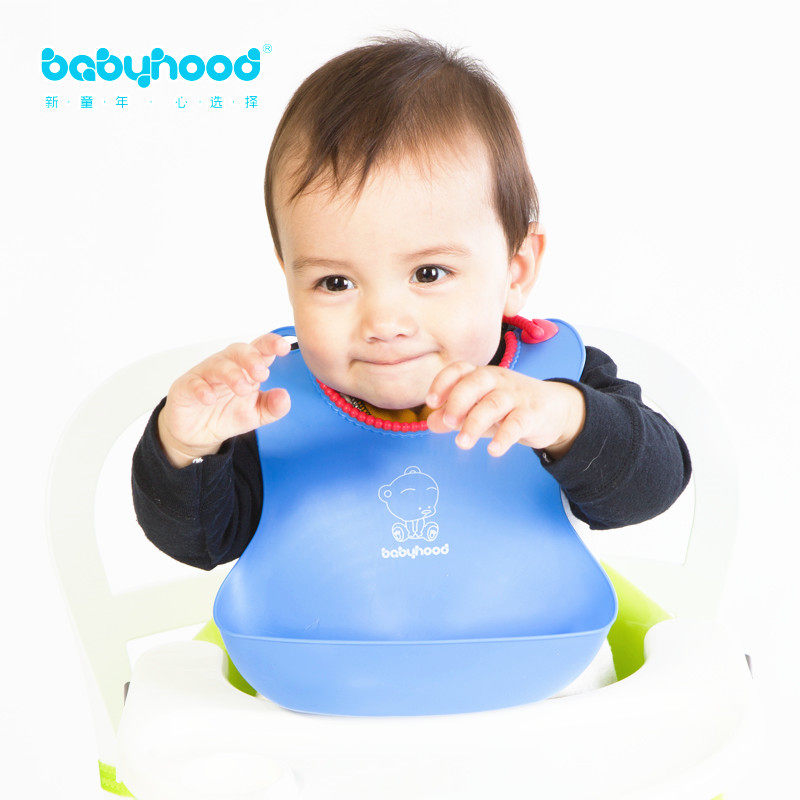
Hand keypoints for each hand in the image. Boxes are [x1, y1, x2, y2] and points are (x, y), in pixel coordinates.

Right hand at [158, 333, 291, 467]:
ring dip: (232, 375)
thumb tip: (284, 397)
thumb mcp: (256, 414)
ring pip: (218, 365)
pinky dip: (202, 389)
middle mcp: (226, 366)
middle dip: (251, 358)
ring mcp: (205, 375)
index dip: (271, 344)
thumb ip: (273, 407)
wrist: (197, 433)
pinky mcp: (186, 387)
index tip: (284, 347)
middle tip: (262, 374)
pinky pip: (194, 383)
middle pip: (238, 351)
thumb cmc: (227, 413)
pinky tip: (210, 398)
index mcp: (246, 368)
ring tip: (242, 389)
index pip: (260, 349)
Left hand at [424, 362, 584, 458]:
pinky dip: (503, 437)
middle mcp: (498, 381)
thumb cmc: (509, 408)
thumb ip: (455, 415)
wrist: (555, 409)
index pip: (460, 369)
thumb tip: (431, 422)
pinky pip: (516, 424)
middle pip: (475, 382)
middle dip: (457, 401)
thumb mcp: (479, 410)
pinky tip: (493, 451)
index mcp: (482, 376)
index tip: (431, 401)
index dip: (443, 382)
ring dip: (474, 423)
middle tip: (448, 422)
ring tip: (462, 443)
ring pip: (493, 404)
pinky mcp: (532, 414)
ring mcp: (516, 396)